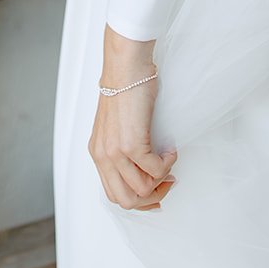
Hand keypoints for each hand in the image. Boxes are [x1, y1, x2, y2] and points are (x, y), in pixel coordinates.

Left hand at [88, 26, 177, 211]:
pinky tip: (170, 149)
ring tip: (168, 160)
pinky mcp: (131, 145)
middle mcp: (103, 156)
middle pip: (125, 200)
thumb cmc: (127, 87)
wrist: (126, 66)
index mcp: (98, 153)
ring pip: (141, 190)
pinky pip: (155, 170)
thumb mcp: (117, 125)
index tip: (156, 190)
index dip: (138, 199)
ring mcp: (115, 153)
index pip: (114, 194)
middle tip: (166, 182)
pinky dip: (168, 164)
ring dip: (161, 179)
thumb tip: (145, 168)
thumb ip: (122, 147)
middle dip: (150, 198)